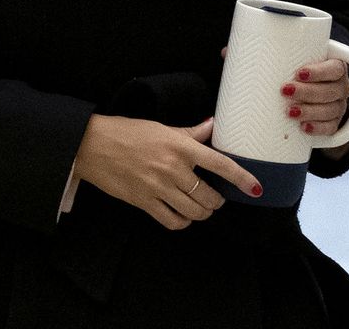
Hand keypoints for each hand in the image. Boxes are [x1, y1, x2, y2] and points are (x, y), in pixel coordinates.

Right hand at [71, 115, 262, 231]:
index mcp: (180, 146)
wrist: (93, 146)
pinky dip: (183, 222)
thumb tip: (212, 125)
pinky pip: (173, 221)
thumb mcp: (161, 127)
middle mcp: (173, 168)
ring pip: (194, 211)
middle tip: (216, 198)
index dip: (242, 178)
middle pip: (209, 196)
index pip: (220, 164)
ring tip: (201, 207)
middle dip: (218, 201)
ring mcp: (158, 187)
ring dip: (203, 213)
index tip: (256, 188)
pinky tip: (182, 216)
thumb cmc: (126, 132)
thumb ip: (190, 132)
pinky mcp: (144, 202)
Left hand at [280, 58, 348, 141]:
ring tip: (289, 111)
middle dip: (307, 92)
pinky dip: (317, 128)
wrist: (307, 93)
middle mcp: (341, 87)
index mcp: (337, 68)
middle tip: (285, 91)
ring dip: (309, 111)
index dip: (319, 72)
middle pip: (331, 91)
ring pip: (330, 110)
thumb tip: (257, 47)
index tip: (299, 73)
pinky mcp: (334, 123)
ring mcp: (339, 106)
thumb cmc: (298, 72)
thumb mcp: (297, 59)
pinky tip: (303, 127)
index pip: (335, 69)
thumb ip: (287, 54)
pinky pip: (331, 128)